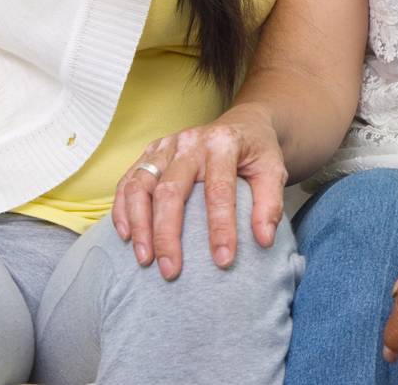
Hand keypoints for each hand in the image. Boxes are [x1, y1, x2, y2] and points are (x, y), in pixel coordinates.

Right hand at [111, 102, 286, 280]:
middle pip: (170, 190)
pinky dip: (122, 209)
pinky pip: (127, 181)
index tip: (223, 261)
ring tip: (145, 260)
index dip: (220, 228)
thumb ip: (270, 204)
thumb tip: (264, 240)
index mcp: (224, 143)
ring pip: (140, 185)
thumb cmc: (257, 153)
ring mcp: (166, 145)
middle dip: (167, 234)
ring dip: (139, 225)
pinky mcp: (150, 152)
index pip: (218, 190)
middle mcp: (190, 141)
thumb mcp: (274, 171)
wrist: (244, 125)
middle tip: (171, 271)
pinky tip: (126, 237)